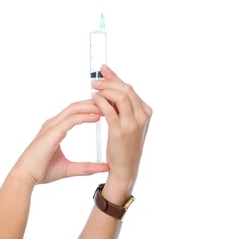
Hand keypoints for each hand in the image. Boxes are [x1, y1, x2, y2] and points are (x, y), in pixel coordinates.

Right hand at [11, 100, 109, 185]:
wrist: (27, 176)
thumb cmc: (42, 172)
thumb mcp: (70, 169)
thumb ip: (87, 167)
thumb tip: (106, 168)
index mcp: (55, 129)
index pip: (74, 113)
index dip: (89, 109)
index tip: (106, 110)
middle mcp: (52, 124)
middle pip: (75, 107)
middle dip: (92, 103)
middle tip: (109, 103)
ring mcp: (51, 126)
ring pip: (74, 109)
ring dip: (90, 106)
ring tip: (107, 106)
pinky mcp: (52, 132)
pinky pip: (71, 119)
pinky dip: (84, 116)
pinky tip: (97, 116)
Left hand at [91, 65, 152, 186]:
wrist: (125, 168)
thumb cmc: (123, 145)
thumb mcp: (126, 123)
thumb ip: (121, 107)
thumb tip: (110, 88)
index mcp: (145, 112)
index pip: (129, 88)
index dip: (115, 77)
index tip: (103, 70)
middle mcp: (142, 116)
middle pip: (126, 89)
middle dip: (109, 81)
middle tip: (95, 81)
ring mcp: (133, 124)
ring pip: (120, 96)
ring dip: (105, 90)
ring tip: (93, 89)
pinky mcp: (121, 131)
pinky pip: (110, 111)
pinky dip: (101, 102)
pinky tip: (94, 100)